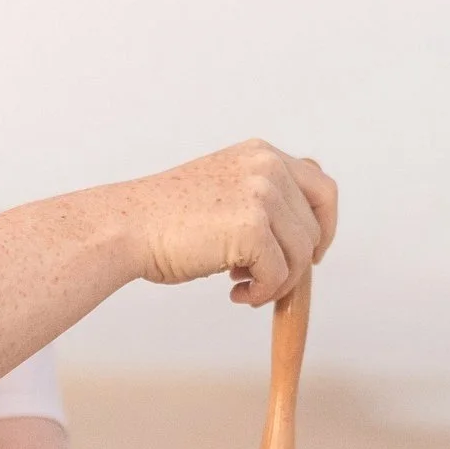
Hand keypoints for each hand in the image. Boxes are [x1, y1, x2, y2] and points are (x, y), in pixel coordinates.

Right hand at [109, 140, 337, 305]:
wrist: (125, 227)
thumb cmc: (167, 219)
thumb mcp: (225, 190)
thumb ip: (264, 199)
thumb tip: (308, 237)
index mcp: (262, 154)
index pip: (323, 188)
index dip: (324, 226)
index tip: (311, 253)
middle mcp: (267, 166)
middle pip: (314, 228)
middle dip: (295, 262)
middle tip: (261, 278)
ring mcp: (261, 194)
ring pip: (301, 256)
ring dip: (276, 282)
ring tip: (241, 286)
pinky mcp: (252, 227)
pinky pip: (280, 275)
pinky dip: (262, 294)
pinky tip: (235, 294)